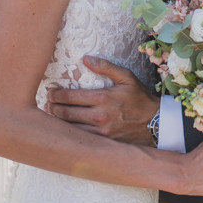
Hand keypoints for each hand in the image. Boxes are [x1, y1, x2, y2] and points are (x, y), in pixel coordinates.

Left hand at [44, 56, 158, 146]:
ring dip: (57, 121)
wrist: (156, 123)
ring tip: (51, 114)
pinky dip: (69, 133)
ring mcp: (100, 132)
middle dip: (52, 107)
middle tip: (46, 103)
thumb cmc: (139, 98)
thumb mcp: (127, 77)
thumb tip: (86, 59)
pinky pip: (79, 139)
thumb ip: (106, 67)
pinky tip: (64, 128)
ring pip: (69, 128)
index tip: (49, 91)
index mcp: (102, 98)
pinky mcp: (102, 143)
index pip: (69, 96)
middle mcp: (99, 116)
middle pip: (64, 113)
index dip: (55, 94)